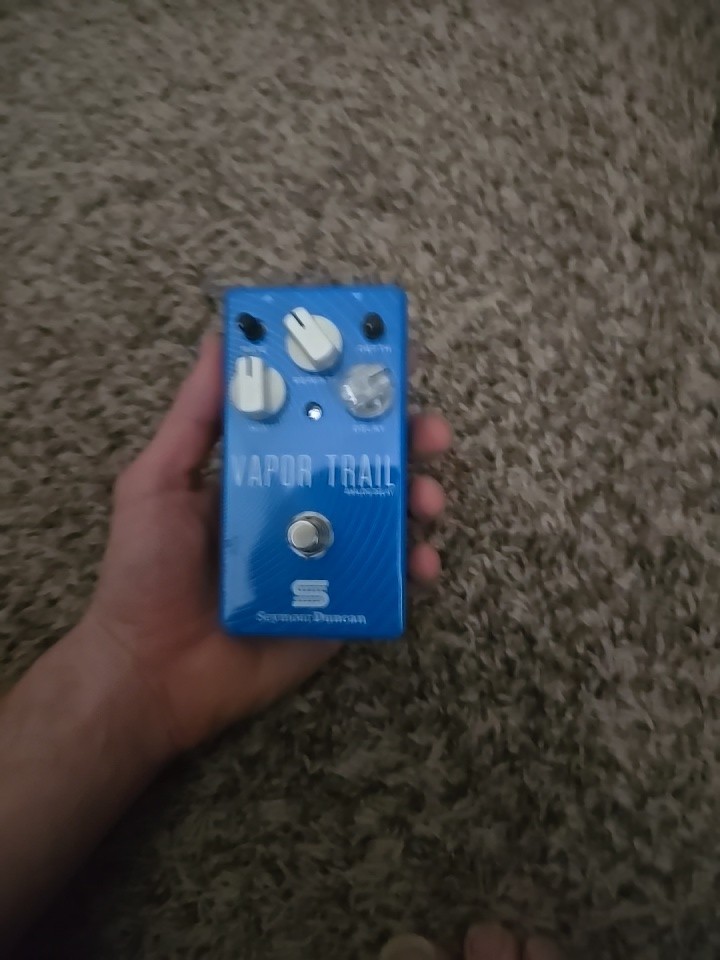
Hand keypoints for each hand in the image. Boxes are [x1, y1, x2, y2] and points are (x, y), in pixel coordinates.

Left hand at [82, 334, 450, 753]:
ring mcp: (326, 556)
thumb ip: (193, 416)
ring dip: (419, 498)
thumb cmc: (146, 572)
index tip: (387, 360)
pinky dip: (414, 567)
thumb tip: (221, 336)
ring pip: (388, 516)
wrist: (151, 672)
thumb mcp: (157, 482)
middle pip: (367, 462)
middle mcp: (302, 506)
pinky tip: (421, 562)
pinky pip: (388, 579)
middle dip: (407, 440)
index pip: (318, 418)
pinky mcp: (342, 604)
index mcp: (264, 471)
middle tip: (428, 431)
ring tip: (428, 500)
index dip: (355, 389)